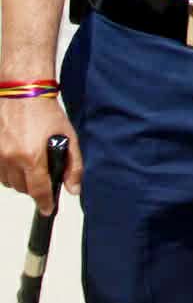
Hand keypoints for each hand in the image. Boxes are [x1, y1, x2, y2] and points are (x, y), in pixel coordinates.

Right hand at [0, 98, 79, 214]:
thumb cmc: (46, 112)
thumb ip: (73, 165)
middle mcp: (11, 158)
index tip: (47, 209)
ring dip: (21, 179)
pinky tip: (19, 159)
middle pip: (23, 188)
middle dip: (35, 187)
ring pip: (9, 181)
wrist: (22, 93)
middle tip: (44, 175)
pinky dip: (9, 171)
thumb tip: (73, 189)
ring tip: (32, 165)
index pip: (38, 191)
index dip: (45, 203)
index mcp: (31, 157)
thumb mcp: (69, 137)